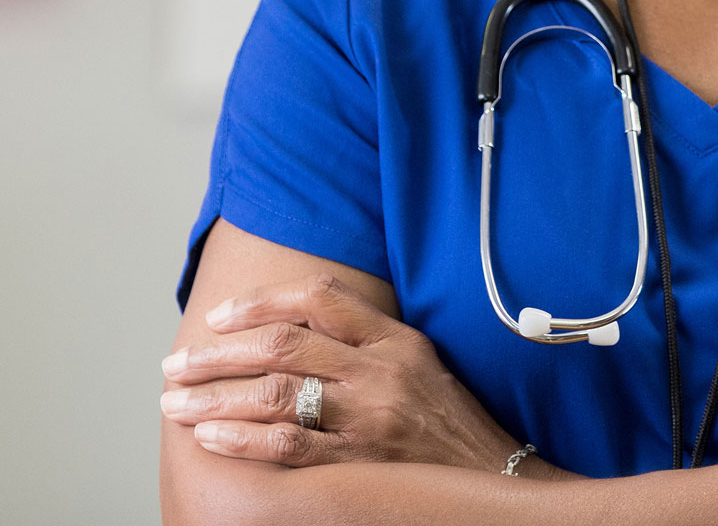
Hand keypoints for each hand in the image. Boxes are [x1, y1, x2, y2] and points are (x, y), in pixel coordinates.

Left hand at [160, 272, 554, 474]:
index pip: (320, 298)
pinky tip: (210, 437)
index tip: (220, 316)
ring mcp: (369, 417)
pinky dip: (244, 440)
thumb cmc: (444, 417)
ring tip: (176, 403)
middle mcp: (380, 369)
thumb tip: (293, 324)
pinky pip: (290, 448)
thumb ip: (365, 338)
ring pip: (277, 395)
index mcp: (394, 336)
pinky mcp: (359, 463)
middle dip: (220, 354)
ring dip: (217, 397)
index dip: (263, 302)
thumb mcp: (416, 359)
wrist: (487, 474)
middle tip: (176, 364)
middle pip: (284, 347)